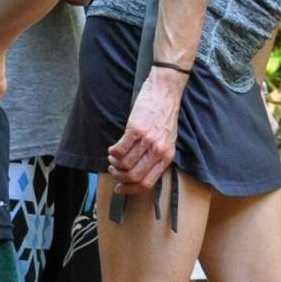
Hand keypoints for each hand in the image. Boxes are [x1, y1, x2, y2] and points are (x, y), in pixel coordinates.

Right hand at [106, 66, 186, 191]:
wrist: (165, 92)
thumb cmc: (164, 115)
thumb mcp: (168, 140)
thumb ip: (156, 156)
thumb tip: (137, 173)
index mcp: (167, 157)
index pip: (148, 183)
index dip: (131, 189)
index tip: (121, 188)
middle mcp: (159, 151)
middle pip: (134, 177)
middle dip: (120, 177)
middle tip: (114, 170)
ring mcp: (148, 140)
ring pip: (125, 164)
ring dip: (114, 163)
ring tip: (113, 157)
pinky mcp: (136, 129)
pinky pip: (119, 149)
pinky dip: (113, 152)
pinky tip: (113, 148)